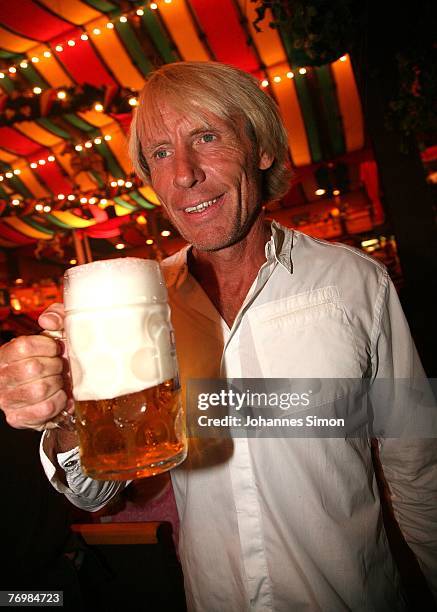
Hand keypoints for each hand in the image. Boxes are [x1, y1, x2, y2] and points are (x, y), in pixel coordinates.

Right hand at [0, 303, 71, 430]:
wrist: (58, 388)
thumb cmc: (55, 357)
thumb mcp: (57, 330)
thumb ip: (56, 316)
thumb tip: (47, 321)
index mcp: (5, 354)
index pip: (24, 346)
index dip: (47, 347)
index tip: (56, 349)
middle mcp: (1, 377)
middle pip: (33, 368)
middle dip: (55, 366)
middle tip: (59, 367)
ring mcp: (7, 399)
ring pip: (39, 389)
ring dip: (57, 384)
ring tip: (58, 382)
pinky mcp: (18, 418)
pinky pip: (45, 408)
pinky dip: (59, 402)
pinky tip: (59, 396)